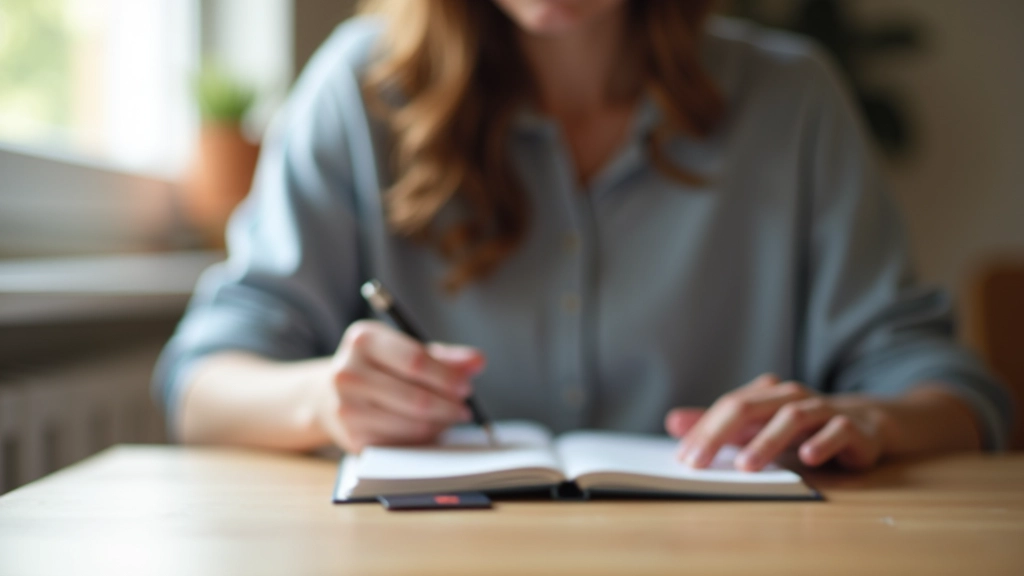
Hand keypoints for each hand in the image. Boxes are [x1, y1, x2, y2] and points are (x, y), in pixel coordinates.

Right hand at [315, 320, 485, 452]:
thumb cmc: (377, 367)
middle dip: (448, 405)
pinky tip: (429, 428)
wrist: (327, 394)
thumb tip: (478, 361)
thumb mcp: (405, 350)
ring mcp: (347, 407)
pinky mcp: (352, 437)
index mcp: (364, 339)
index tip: (466, 386)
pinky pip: (401, 442)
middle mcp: (348, 372)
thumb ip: (444, 356)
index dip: (447, 377)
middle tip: (464, 408)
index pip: (416, 361)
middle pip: (416, 397)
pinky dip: (423, 437)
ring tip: (449, 417)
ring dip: (439, 424)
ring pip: (411, 423)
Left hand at [666, 374, 892, 471]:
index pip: (728, 406)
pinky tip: (807, 459)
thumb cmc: (803, 428)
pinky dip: (822, 443)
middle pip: (750, 407)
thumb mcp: (757, 426)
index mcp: (766, 394)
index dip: (703, 431)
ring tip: (745, 466)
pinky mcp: (853, 427)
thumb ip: (718, 426)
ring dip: (767, 442)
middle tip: (698, 462)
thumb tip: (672, 422)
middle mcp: (791, 396)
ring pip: (792, 417)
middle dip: (720, 434)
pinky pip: (837, 430)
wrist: (866, 423)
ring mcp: (823, 409)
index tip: (684, 458)